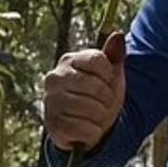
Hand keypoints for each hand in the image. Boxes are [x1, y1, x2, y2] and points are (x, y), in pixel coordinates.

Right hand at [42, 30, 125, 151]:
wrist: (87, 125)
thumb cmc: (100, 95)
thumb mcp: (110, 75)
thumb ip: (114, 55)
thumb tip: (117, 34)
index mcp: (68, 61)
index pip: (98, 60)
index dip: (110, 76)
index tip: (108, 83)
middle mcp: (54, 78)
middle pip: (96, 86)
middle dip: (108, 99)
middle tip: (104, 104)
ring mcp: (51, 101)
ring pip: (91, 108)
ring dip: (102, 117)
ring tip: (97, 117)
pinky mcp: (52, 125)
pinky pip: (84, 129)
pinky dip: (94, 132)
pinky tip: (89, 130)